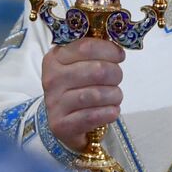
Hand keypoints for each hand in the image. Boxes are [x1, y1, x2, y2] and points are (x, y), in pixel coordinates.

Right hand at [42, 38, 124, 152]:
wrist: (62, 122)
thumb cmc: (75, 87)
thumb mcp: (77, 65)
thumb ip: (92, 52)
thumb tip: (117, 46)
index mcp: (55, 58)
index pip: (87, 47)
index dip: (109, 50)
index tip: (119, 56)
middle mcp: (52, 78)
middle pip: (96, 71)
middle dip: (115, 74)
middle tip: (117, 79)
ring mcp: (54, 103)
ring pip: (96, 95)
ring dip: (114, 95)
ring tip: (115, 96)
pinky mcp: (61, 125)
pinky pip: (92, 116)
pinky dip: (108, 113)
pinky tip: (112, 110)